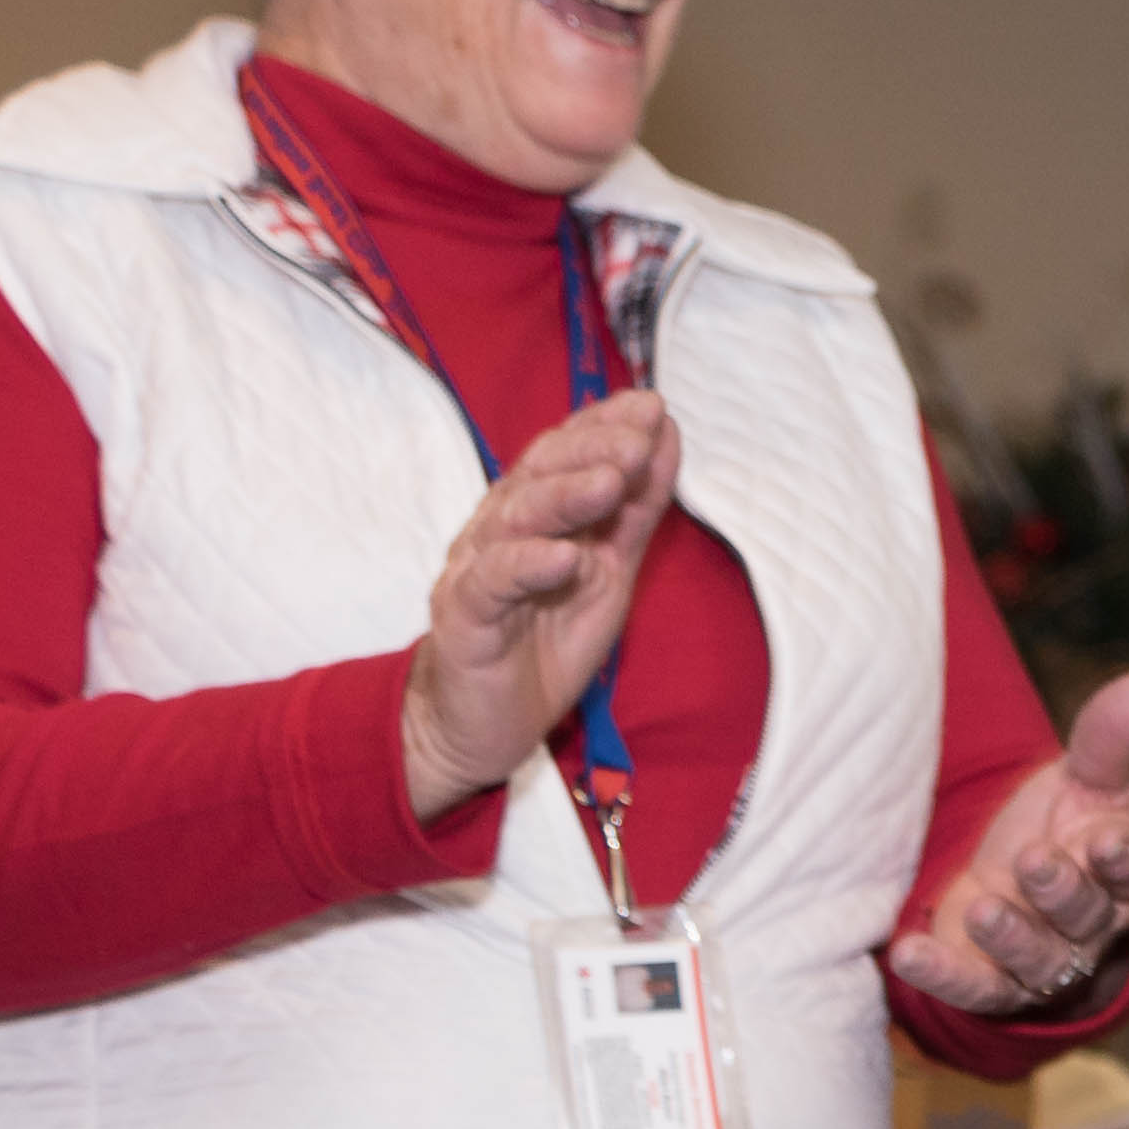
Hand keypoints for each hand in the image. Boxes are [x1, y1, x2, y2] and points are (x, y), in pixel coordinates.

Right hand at [404, 391, 681, 818]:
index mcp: (532, 514)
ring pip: (515, 519)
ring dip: (565, 496)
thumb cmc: (543, 641)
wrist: (484, 723)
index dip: (604, 426)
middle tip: (638, 436)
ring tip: (610, 481)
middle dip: (591, 450)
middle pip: (539, 475)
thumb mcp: (607, 571)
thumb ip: (634, 511)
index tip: (651, 405)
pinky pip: (492, 583)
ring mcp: (476, 569)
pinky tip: (563, 556)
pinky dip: (527, 565)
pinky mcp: (463, 617)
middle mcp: (499, 529)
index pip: (564, 454)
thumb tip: (665, 439)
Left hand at [891, 674, 1128, 1016]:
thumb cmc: (1057, 828)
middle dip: (1060, 890)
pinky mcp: (991, 983)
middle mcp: (1086, 922)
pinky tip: (908, 952)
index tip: (1104, 840)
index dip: (1121, 857)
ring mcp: (1039, 958)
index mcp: (1115, 870)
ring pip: (1037, 958)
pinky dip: (944, 975)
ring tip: (982, 909)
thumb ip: (1105, 740)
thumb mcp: (1080, 781)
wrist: (1007, 883)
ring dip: (1011, 936)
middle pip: (1084, 915)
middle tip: (1034, 861)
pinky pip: (974, 988)